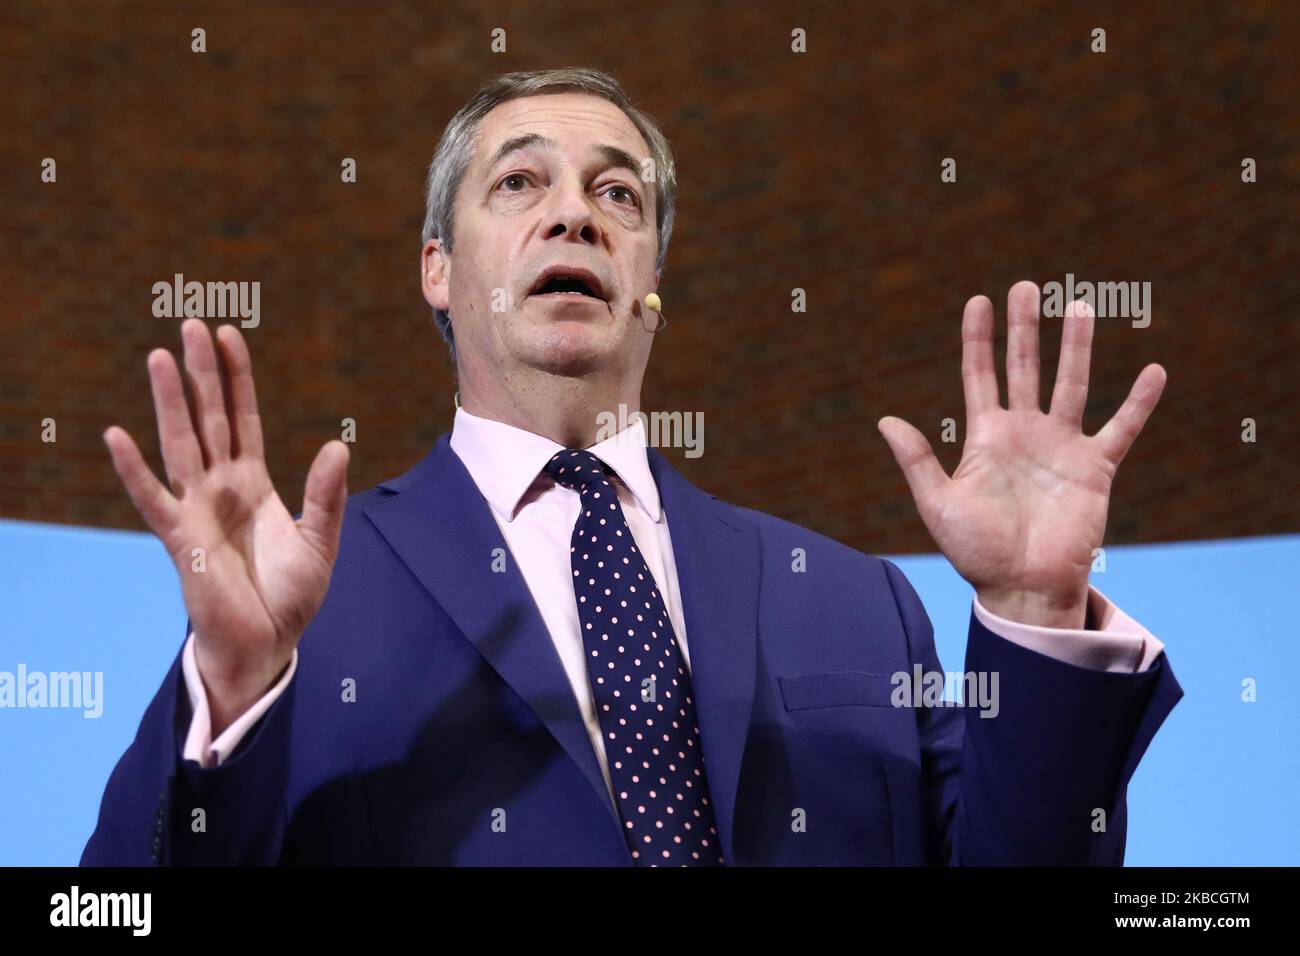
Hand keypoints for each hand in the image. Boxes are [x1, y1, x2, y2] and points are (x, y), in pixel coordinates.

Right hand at [104, 320, 348, 733]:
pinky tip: (117, 435)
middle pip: (209, 418)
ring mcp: (198, 510)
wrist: (267, 644)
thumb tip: (337, 445)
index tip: (230, 335)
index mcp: (253, 484)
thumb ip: (326, 495)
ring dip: (170, 401)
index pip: (242, 419)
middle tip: (190, 324)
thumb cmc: (289, 596)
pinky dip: (135, 469)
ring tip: (158, 357)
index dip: (237, 379)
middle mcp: (221, 488)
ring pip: (181, 443)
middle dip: (202, 373)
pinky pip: (154, 498)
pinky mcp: (182, 539)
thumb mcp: (320, 541)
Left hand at [878, 281, 1165, 628]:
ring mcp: (1061, 447)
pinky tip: (1154, 370)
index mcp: (986, 437)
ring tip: (1081, 304)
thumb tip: (884, 420)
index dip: (979, 339)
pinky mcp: (1095, 468)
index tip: (979, 300)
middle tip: (1026, 286)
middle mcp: (1025, 433)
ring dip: (1077, 346)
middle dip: (1026, 328)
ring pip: (1071, 384)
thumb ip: (917, 461)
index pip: (980, 375)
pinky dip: (1139, 402)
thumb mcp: (938, 504)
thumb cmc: (976, 553)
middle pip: (1025, 368)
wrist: (1022, 589)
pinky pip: (1122, 428)